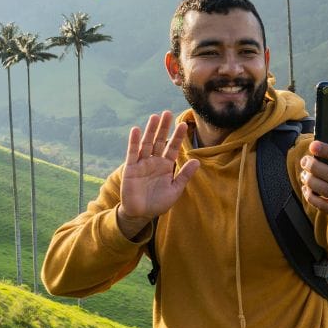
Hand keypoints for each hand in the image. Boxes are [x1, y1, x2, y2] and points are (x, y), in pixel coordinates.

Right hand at [116, 110, 199, 239]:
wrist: (141, 214)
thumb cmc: (159, 202)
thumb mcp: (175, 189)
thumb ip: (184, 175)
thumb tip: (197, 161)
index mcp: (166, 166)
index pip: (173, 148)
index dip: (178, 137)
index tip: (184, 125)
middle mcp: (154, 162)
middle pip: (160, 141)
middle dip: (164, 128)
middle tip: (168, 113)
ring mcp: (142, 164)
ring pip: (147, 144)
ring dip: (150, 130)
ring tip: (155, 117)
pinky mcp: (130, 168)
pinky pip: (132, 153)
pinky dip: (134, 142)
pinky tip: (136, 130)